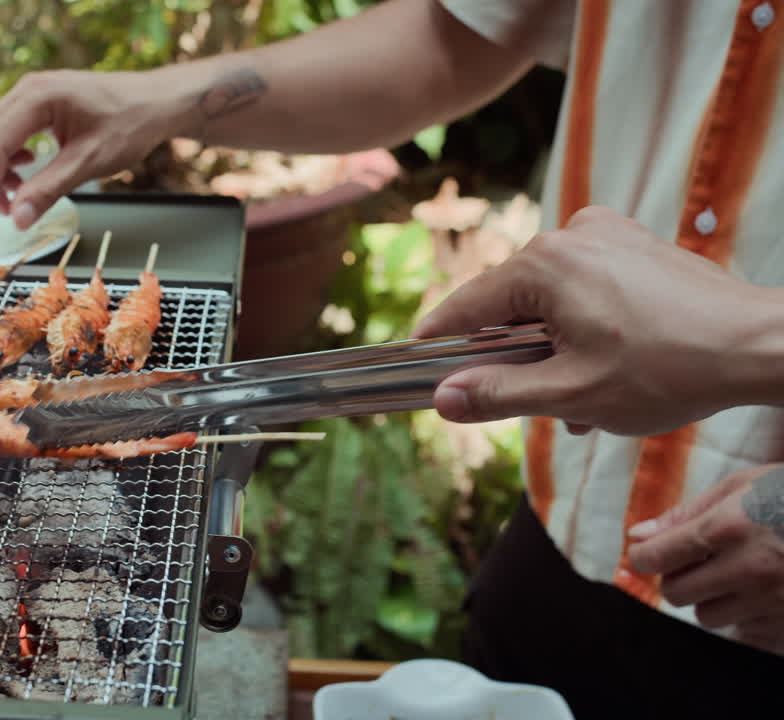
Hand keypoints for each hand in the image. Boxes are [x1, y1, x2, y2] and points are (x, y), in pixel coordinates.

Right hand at [0, 69, 185, 228]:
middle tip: (0, 212)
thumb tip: (18, 219)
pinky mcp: (33, 103)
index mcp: (38, 97)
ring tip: (16, 196)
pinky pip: (2, 130)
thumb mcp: (90, 162)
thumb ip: (49, 189)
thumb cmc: (129, 124)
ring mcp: (28, 94)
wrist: (154, 103)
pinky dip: (4, 157)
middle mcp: (26, 89)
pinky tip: (26, 171)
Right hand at [411, 205, 783, 435]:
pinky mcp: (633, 244)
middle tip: (540, 407)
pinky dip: (583, 327)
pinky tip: (608, 367)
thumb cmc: (672, 368)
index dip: (439, 342)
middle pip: (510, 305)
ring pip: (549, 301)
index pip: (467, 307)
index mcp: (543, 264)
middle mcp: (569, 235)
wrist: (763, 345)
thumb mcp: (572, 395)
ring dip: (554, 349)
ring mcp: (605, 235)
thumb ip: (498, 394)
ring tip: (587, 399)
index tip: (416, 366)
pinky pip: (583, 287)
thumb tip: (442, 399)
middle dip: (518, 358)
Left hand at [628, 464, 783, 653]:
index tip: (650, 553)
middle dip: (680, 578)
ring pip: (709, 617)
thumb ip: (684, 513)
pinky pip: (747, 635)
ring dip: (714, 599)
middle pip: (676, 594)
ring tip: (741, 573)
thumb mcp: (741, 486)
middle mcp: (749, 568)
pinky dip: (749, 618)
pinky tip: (766, 592)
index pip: (654, 558)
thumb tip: (636, 535)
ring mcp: (775, 601)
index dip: (645, 556)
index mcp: (729, 528)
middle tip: (702, 561)